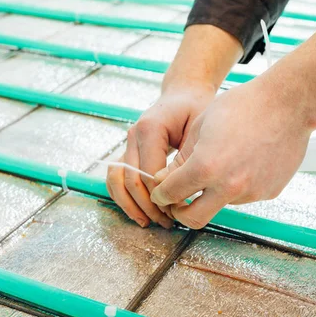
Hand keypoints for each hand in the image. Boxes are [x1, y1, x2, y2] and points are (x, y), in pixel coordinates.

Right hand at [106, 84, 214, 227]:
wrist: (183, 94)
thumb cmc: (196, 109)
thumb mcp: (200, 128)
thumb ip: (188, 156)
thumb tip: (178, 188)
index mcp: (150, 128)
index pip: (148, 173)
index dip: (161, 197)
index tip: (178, 211)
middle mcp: (133, 135)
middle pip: (130, 180)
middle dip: (147, 206)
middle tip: (166, 222)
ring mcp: (127, 143)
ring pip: (116, 181)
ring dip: (130, 205)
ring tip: (148, 222)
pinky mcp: (127, 151)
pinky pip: (116, 178)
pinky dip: (123, 198)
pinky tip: (139, 213)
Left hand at [149, 77, 314, 228]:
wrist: (289, 104)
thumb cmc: (243, 106)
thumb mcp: (201, 126)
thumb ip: (181, 159)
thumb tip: (165, 180)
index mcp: (206, 167)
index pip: (171, 194)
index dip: (160, 194)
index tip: (161, 193)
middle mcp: (228, 187)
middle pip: (193, 219)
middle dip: (179, 213)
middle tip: (178, 203)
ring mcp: (251, 192)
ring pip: (220, 203)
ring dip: (213, 192)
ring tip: (223, 162)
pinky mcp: (269, 193)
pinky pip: (244, 195)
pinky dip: (237, 185)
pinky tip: (244, 161)